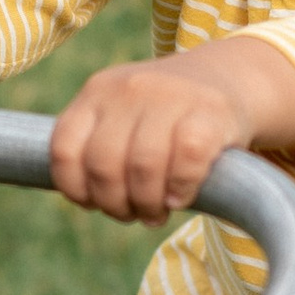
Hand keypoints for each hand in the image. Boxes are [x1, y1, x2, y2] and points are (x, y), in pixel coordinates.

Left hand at [49, 37, 294, 222]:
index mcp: (97, 91)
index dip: (74, 188)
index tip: (93, 204)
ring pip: (143, 167)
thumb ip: (97, 148)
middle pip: (103, 165)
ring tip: (156, 212)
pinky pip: (186, 163)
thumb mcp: (122, 116)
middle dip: (115, 204)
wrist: (231, 79)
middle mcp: (129, 88)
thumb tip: (82, 199)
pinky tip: (181, 195)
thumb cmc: (166, 116)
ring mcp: (170, 97)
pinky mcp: (210, 113)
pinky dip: (180, 190)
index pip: (64, 148)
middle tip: (132, 214)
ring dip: (147, 205)